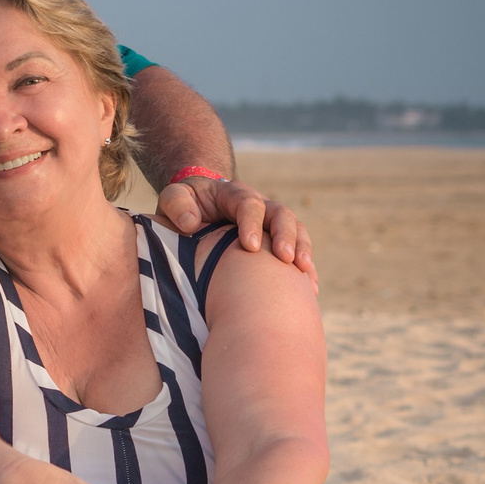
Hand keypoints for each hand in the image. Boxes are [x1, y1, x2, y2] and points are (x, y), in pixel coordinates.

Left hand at [154, 176, 315, 277]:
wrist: (199, 206)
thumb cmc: (184, 206)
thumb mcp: (174, 198)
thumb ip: (177, 204)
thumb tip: (191, 223)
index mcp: (233, 194)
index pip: (248, 204)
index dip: (251, 223)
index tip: (250, 246)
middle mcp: (259, 205)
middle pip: (280, 214)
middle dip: (285, 236)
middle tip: (286, 259)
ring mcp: (271, 222)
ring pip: (296, 230)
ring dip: (302, 250)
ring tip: (305, 275)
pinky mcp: (277, 240)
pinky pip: (298, 249)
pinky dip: (305, 268)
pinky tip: (310, 289)